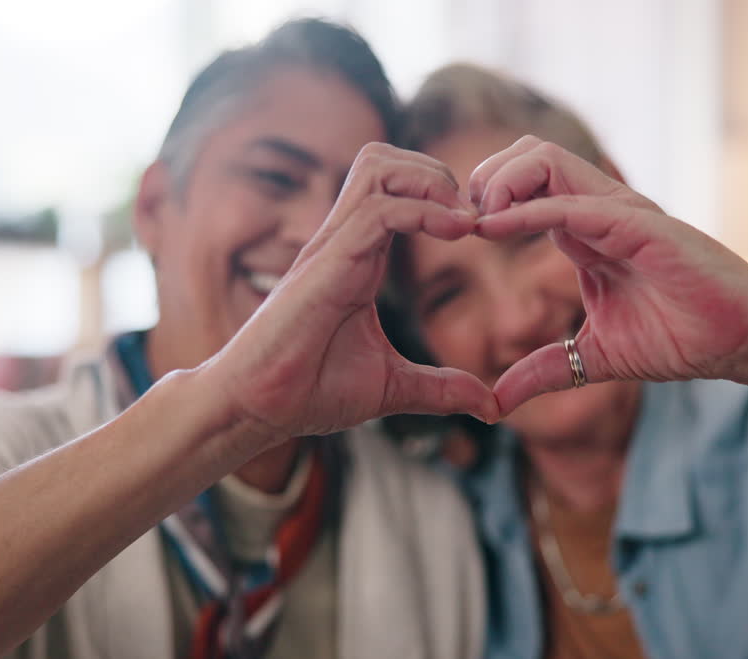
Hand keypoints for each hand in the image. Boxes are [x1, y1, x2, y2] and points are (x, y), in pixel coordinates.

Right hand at [201, 143, 498, 443]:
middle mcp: (343, 241)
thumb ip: (441, 388)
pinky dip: (423, 210)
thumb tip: (490, 406)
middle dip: (436, 172)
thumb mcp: (392, 387)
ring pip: (378, 167)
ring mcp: (332, 247)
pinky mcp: (326, 264)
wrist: (256, 409)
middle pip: (384, 159)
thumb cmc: (308, 392)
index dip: (441, 194)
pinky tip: (456, 234)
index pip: (394, 188)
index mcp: (358, 257)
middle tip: (472, 216)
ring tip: (465, 220)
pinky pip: (378, 211)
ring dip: (431, 181)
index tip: (480, 230)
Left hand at [470, 136, 747, 412]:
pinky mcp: (642, 226)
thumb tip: (496, 402)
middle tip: (458, 220)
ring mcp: (621, 212)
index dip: (484, 201)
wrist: (742, 340)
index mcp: (586, 231)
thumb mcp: (593, 357)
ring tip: (476, 221)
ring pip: (547, 160)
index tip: (452, 233)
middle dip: (484, 177)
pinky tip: (495, 227)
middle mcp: (600, 210)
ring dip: (500, 183)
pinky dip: (530, 210)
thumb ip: (544, 371)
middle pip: (528, 156)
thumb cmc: (682, 339)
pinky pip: (575, 203)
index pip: (524, 188)